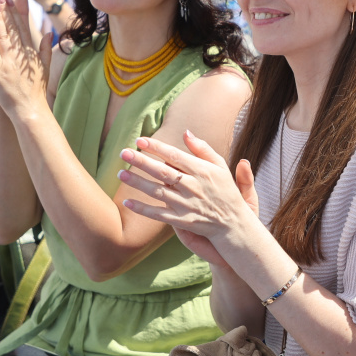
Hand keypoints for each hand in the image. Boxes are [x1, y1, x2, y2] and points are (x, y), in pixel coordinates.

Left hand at [0, 0, 50, 117]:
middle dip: (5, 10)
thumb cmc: (35, 90)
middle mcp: (20, 53)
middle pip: (12, 28)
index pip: (22, 28)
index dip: (16, 12)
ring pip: (2, 35)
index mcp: (30, 52)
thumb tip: (48, 32)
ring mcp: (9, 61)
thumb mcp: (44, 66)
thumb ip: (45, 48)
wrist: (30, 109)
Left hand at [118, 133, 259, 255]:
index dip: (157, 147)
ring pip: (158, 192)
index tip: (140, 140)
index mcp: (202, 171)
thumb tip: (185, 132)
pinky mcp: (182, 221)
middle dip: (142, 161)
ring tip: (121, 174)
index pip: (175, 156)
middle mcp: (193, 187)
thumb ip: (203, 149)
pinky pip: (158, 215)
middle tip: (123, 152)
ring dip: (138, 183)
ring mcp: (187, 205)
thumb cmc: (226, 191)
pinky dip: (143, 209)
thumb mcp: (220, 166)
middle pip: (162, 172)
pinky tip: (127, 202)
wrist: (234, 223)